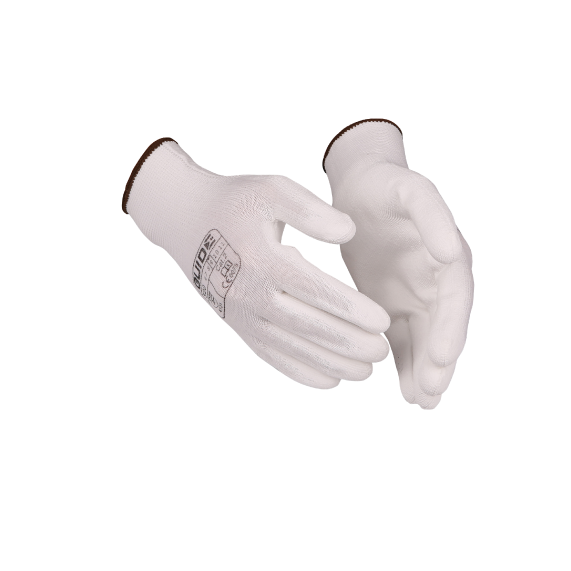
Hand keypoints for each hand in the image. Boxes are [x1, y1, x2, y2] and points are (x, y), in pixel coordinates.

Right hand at [124, 138, 390, 389]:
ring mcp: (242, 315)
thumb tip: (348, 232)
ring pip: (292, 348)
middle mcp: (251, 293)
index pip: (316, 292)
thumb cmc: (238, 202)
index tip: (384, 321)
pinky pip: (271, 356)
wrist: (185, 221)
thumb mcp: (272, 189)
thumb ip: (310, 210)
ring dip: (331, 364)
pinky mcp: (238, 326)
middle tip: (383, 350)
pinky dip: (300, 372)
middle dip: (349, 344)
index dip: (351, 309)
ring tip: (365, 371)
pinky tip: (329, 380)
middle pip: (308, 327)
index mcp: (264, 259)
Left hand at [324, 120, 473, 407]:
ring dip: (425, 371)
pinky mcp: (395, 304)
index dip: (451, 330)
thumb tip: (453, 254)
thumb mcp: (411, 190)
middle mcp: (438, 281)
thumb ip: (433, 216)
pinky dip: (405, 364)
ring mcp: (417, 295)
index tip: (442, 358)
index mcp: (449, 257)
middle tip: (428, 393)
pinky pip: (403, 339)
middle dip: (438, 362)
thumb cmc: (387, 186)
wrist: (361, 188)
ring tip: (421, 402)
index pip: (455, 300)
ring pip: (426, 340)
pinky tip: (405, 390)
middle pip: (444, 327)